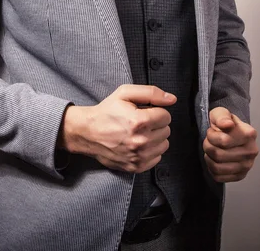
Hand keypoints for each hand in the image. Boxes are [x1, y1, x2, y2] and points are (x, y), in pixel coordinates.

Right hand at [58, 84, 175, 172]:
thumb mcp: (124, 93)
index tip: (145, 112)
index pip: (166, 116)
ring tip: (139, 133)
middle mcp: (140, 141)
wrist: (88, 132)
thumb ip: (151, 93)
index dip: (156, 111)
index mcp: (139, 121)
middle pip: (166, 131)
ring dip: (154, 138)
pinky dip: (150, 151)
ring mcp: (139, 156)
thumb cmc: (106, 112)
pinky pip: (157, 158)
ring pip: (164, 145)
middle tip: (140, 122)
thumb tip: (171, 99)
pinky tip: (138, 144)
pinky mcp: (136, 167)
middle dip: (155, 124)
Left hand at [203, 107, 258, 182]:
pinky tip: (214, 160)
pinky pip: (219, 177)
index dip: (211, 136)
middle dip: (207, 146)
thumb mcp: (220, 113)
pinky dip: (211, 169)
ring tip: (211, 150)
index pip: (223, 141)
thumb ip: (222, 116)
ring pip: (217, 168)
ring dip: (208, 158)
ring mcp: (247, 165)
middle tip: (209, 141)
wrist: (231, 133)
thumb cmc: (224, 122)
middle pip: (218, 155)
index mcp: (249, 134)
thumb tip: (227, 124)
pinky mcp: (241, 175)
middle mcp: (251, 151)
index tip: (211, 131)